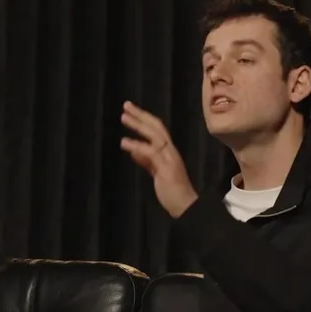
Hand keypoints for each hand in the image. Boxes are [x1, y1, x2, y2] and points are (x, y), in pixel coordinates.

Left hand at [119, 101, 199, 217]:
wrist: (186, 206)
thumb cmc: (173, 192)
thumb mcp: (157, 173)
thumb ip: (147, 162)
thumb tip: (134, 151)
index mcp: (169, 152)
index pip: (158, 130)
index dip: (145, 119)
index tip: (131, 111)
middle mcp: (171, 152)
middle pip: (157, 127)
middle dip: (141, 115)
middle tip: (126, 105)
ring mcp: (170, 159)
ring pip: (155, 135)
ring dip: (138, 125)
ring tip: (124, 118)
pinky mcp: (167, 168)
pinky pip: (152, 153)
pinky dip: (138, 146)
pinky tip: (125, 143)